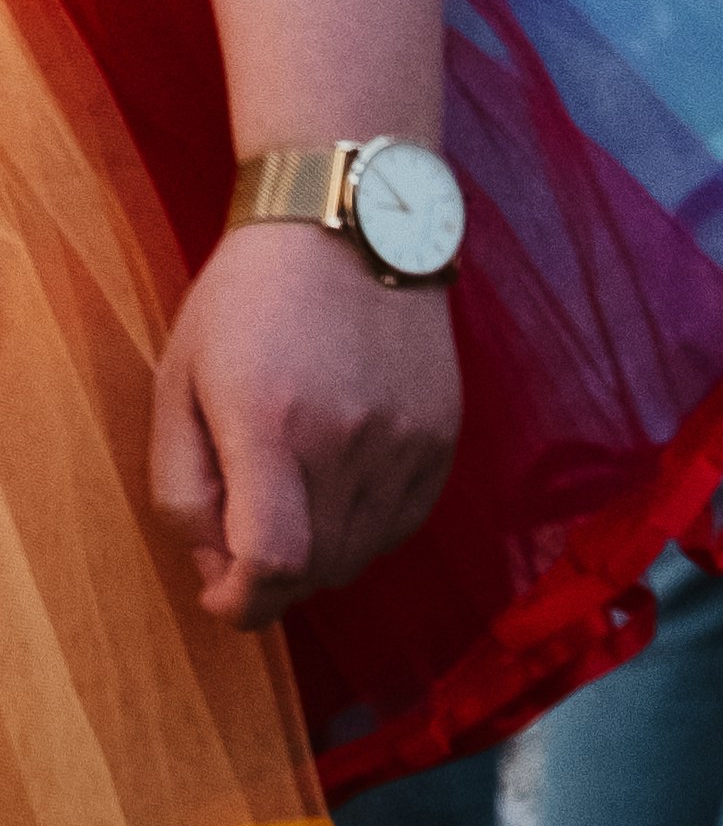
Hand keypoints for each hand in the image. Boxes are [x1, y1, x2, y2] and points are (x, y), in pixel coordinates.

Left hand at [151, 225, 461, 628]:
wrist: (350, 220)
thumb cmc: (246, 301)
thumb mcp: (177, 385)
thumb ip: (182, 490)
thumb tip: (217, 571)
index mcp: (271, 424)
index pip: (273, 567)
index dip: (241, 604)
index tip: (222, 592)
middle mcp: (349, 438)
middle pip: (316, 573)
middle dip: (271, 576)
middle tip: (245, 526)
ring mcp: (406, 436)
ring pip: (361, 555)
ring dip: (319, 553)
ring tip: (293, 494)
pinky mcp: (442, 432)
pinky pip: (403, 523)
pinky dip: (366, 526)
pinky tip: (340, 479)